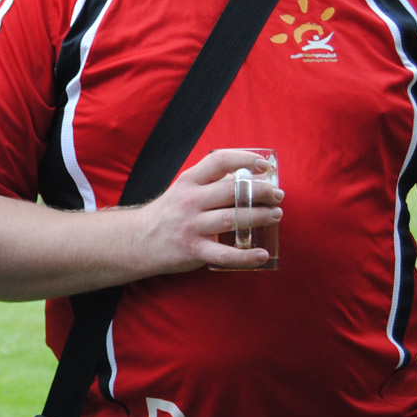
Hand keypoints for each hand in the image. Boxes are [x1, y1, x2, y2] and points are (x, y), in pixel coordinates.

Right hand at [130, 149, 281, 274]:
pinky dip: (246, 256)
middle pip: (232, 191)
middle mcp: (190, 201)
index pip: (219, 161)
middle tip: (278, 196)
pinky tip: (262, 254)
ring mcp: (191, 226)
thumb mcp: (183, 190)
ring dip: (260, 216)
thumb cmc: (169, 213)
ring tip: (276, 215)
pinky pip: (224, 254)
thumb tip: (250, 179)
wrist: (137, 240)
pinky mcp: (193, 250)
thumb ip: (209, 183)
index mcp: (189, 182)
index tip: (264, 166)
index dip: (245, 160)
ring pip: (232, 219)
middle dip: (261, 192)